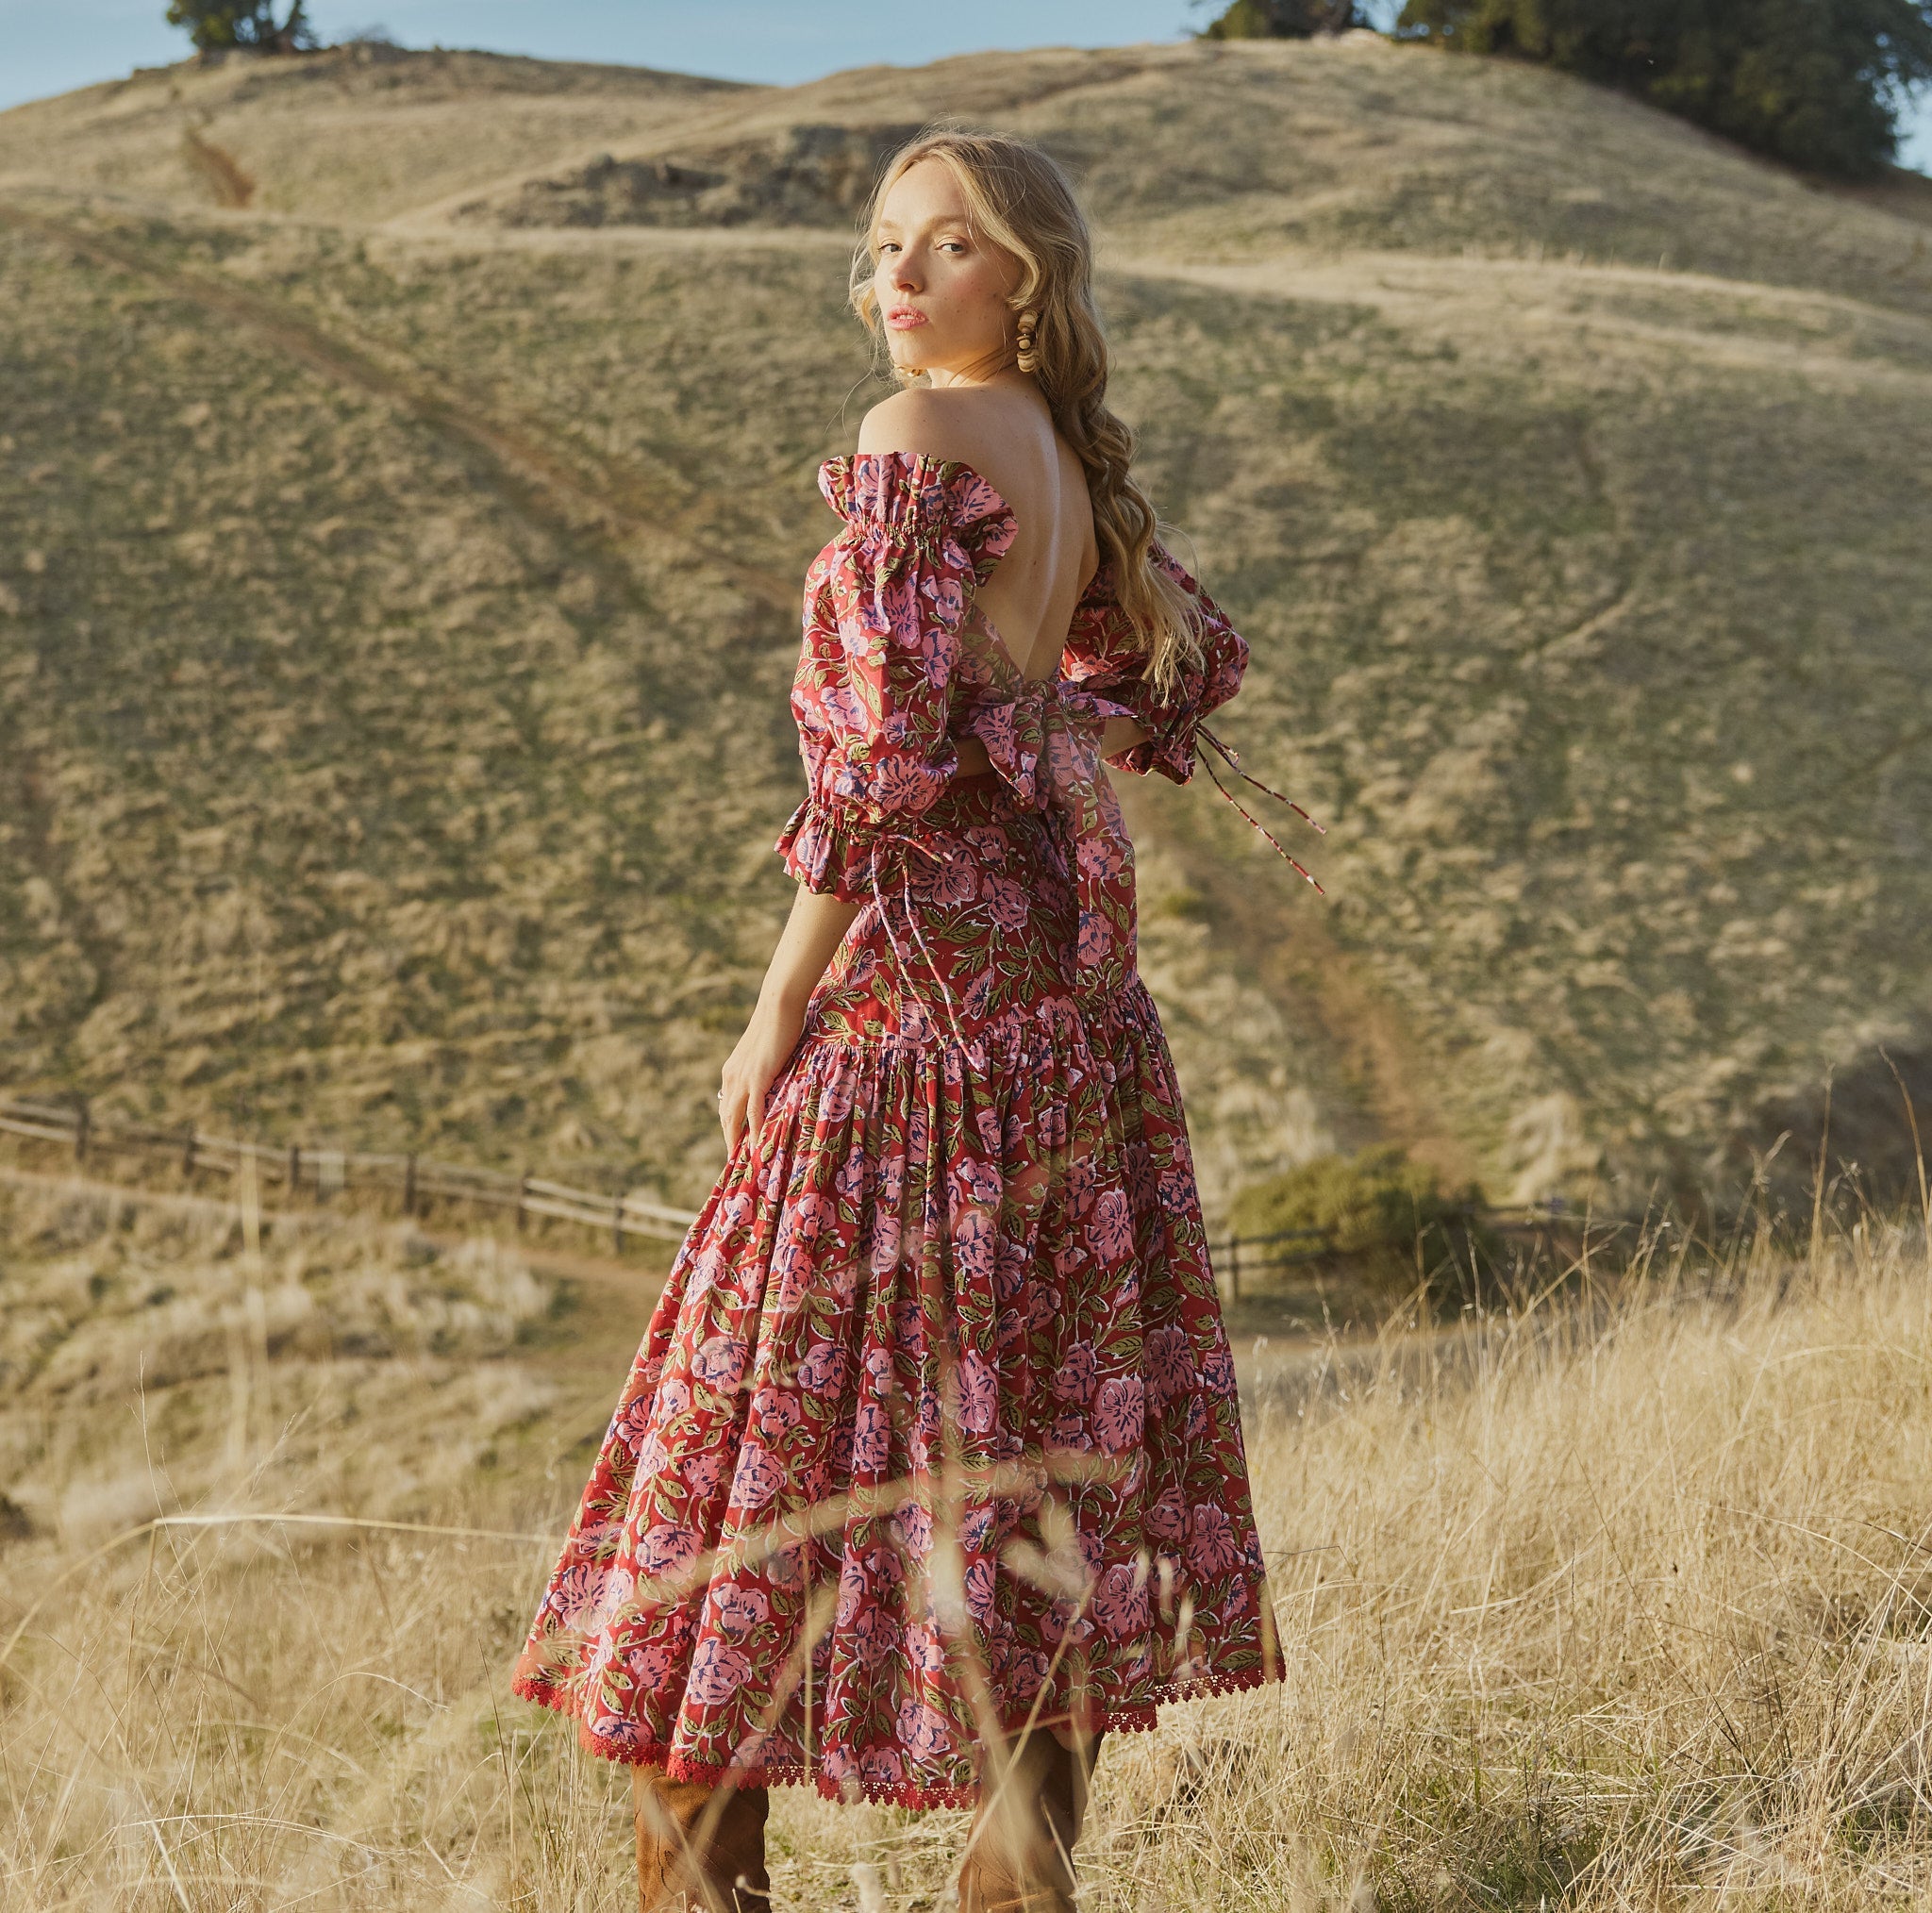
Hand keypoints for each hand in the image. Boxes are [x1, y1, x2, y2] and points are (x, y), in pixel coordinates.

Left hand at [718, 994, 807, 1155]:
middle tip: (737, 1164)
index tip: (735, 1147)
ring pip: (734, 1119)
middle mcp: (731, 1077)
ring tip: (745, 1162)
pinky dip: (755, 1130)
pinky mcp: (757, 1077)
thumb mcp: (764, 1052)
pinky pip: (753, 1111)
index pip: (725, 1107)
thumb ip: (762, 1068)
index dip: (729, 1129)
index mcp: (731, 1072)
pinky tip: (759, 1145)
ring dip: (738, 1142)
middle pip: (725, 1118)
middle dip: (730, 1142)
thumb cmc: (776, 1024)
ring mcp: (742, 1078)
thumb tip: (771, 1078)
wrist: (777, 1006)